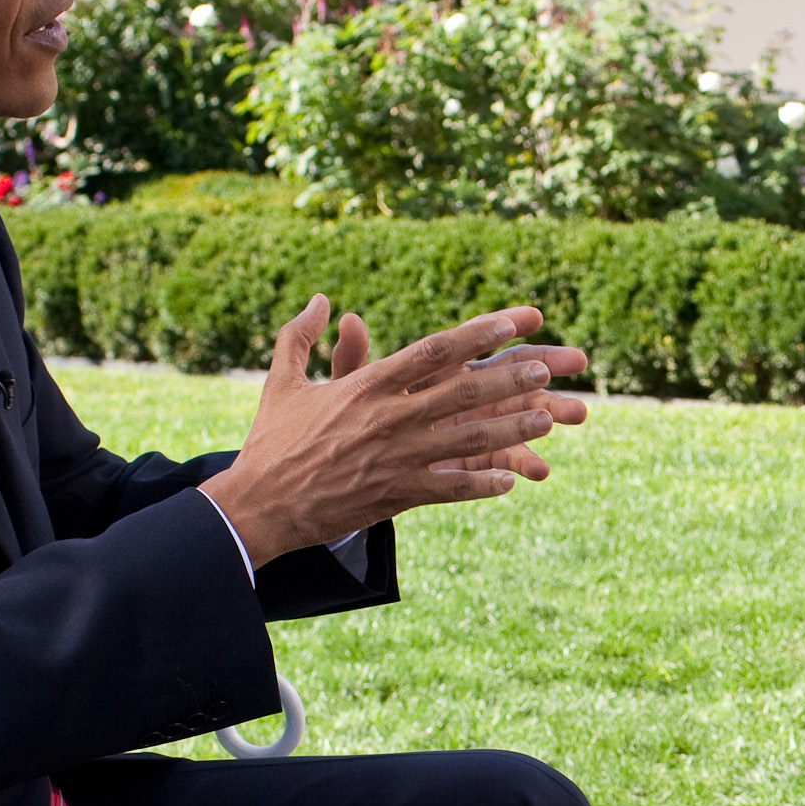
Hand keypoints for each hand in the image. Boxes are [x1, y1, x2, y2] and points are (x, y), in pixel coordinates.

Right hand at [198, 298, 590, 566]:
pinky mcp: (396, 495)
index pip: (433, 351)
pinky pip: (450, 488)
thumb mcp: (281, 382)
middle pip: (461, 392)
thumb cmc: (270, 442)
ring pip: (466, 441)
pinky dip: (481, 484)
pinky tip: (511, 480)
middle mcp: (387, 418)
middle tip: (545, 369)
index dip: (478, 334)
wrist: (259, 505)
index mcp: (366, 386)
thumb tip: (319, 300)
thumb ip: (301, 337)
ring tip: (546, 420)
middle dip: (508, 379)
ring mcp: (395, 459)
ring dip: (509, 430)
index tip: (515, 321)